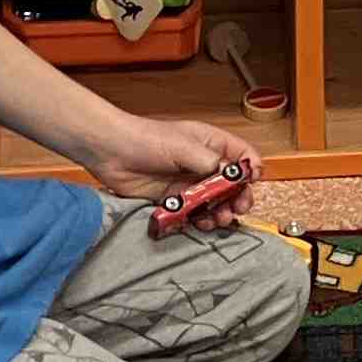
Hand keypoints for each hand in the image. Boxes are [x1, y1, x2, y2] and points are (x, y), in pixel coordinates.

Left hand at [84, 116, 255, 210]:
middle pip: (233, 184)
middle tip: (239, 208)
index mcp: (212, 144)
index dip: (251, 170)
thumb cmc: (146, 139)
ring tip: (220, 219)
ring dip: (221, 212)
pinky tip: (200, 222)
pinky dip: (200, 220)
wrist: (111, 152)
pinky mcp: (174, 199)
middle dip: (239, 197)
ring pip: (215, 202)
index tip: (251, 182)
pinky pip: (194, 213)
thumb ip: (213, 163)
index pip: (243, 156)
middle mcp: (204, 164)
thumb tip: (233, 176)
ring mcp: (189, 182)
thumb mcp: (186, 147)